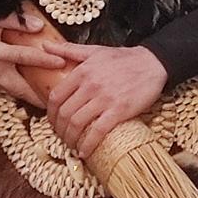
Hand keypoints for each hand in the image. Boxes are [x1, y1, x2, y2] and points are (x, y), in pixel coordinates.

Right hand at [0, 5, 66, 107]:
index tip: (61, 62)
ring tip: (47, 97)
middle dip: (37, 96)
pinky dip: (16, 89)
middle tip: (58, 99)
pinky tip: (28, 88)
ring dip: (28, 94)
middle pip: (18, 88)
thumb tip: (39, 26)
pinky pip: (2, 88)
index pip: (23, 56)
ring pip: (10, 91)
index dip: (44, 60)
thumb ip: (16, 20)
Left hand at [44, 43, 167, 162]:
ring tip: (72, 145)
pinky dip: (88, 145)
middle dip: (59, 130)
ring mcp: (104, 99)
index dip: (50, 114)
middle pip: (64, 113)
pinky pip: (97, 132)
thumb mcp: (94, 50)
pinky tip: (85, 152)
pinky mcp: (119, 111)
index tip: (53, 121)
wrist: (153, 63)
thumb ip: (68, 50)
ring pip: (77, 124)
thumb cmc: (124, 58)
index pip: (56, 97)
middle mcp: (90, 85)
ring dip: (70, 139)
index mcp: (82, 71)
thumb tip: (45, 45)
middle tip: (62, 136)